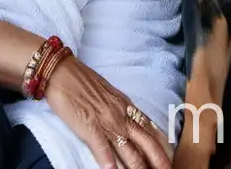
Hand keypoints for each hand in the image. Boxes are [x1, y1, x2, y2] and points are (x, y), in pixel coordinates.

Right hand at [44, 56, 171, 168]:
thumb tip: (131, 119)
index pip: (150, 128)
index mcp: (126, 105)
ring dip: (138, 167)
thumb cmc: (82, 80)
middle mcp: (121, 115)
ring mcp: (106, 122)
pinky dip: (108, 161)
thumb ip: (121, 107)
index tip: (170, 158)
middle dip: (158, 160)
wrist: (61, 71)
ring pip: (128, 150)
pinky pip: (102, 147)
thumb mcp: (109, 92)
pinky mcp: (89, 126)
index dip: (162, 145)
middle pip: (146, 142)